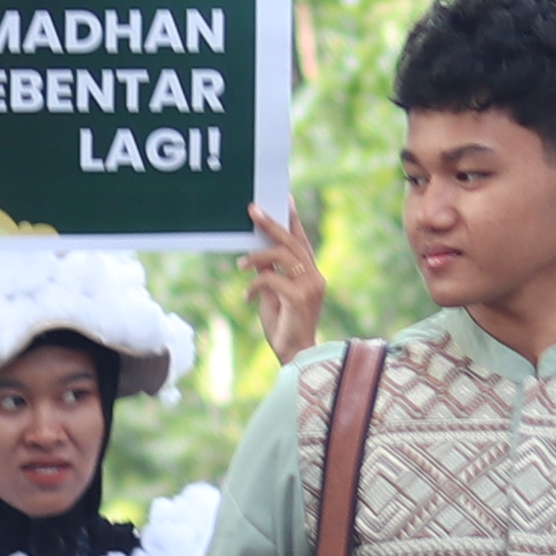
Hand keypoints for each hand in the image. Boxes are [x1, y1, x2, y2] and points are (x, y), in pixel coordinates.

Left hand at [243, 209, 327, 360]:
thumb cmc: (284, 325)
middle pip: (292, 242)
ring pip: (283, 256)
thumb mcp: (273, 294)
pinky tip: (246, 296)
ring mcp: (310, 287)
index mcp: (311, 274)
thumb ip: (269, 273)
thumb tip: (255, 254)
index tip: (284, 200)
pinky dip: (255, 284)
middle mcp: (314, 277)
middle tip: (253, 210)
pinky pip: (272, 279)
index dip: (292, 220)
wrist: (294, 355)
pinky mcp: (299, 297)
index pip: (301, 241)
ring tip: (240, 263)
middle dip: (271, 224)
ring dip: (257, 256)